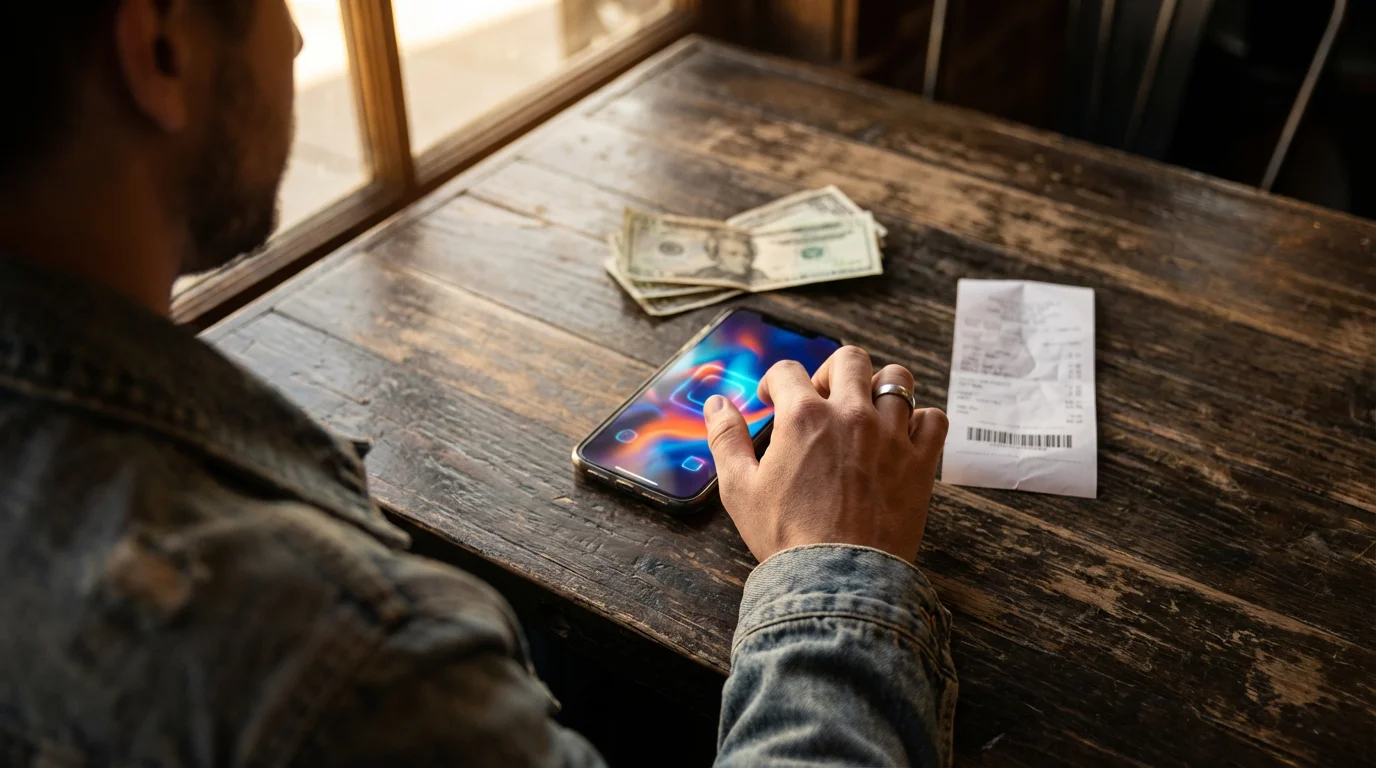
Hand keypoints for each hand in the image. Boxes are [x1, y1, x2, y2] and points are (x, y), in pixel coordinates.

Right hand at [703, 346, 947, 562]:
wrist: (836, 578)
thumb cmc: (786, 536)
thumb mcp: (738, 488)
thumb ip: (725, 438)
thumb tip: (716, 404)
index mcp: (803, 417)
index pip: (789, 371)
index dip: (776, 382)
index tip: (774, 398)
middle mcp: (850, 414)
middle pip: (849, 359)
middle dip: (831, 371)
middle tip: (822, 397)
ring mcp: (891, 435)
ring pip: (898, 379)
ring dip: (879, 386)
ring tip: (867, 408)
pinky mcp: (920, 462)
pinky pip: (934, 419)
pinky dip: (920, 421)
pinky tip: (903, 436)